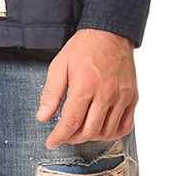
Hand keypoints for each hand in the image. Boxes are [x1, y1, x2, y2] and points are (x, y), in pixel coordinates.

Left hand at [36, 29, 137, 148]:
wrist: (110, 33)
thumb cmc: (83, 48)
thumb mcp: (59, 66)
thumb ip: (50, 93)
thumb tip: (42, 117)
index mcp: (84, 87)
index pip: (70, 123)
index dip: (59, 137)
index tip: (51, 142)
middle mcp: (105, 94)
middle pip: (89, 131)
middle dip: (73, 138)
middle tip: (65, 135)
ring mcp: (121, 97)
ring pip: (107, 132)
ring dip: (91, 137)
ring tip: (81, 131)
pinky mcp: (132, 97)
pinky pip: (125, 126)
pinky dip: (112, 133)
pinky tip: (101, 128)